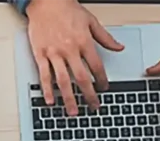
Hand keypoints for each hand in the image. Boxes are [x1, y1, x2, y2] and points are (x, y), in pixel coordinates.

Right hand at [26, 0, 122, 115]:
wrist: (46, 2)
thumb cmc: (67, 9)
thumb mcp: (91, 21)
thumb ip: (105, 37)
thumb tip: (118, 48)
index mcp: (84, 42)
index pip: (96, 66)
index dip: (102, 80)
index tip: (104, 88)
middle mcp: (69, 50)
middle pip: (82, 78)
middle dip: (89, 95)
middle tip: (93, 106)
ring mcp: (54, 54)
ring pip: (63, 81)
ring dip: (69, 98)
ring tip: (73, 111)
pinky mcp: (40, 54)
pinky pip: (44, 75)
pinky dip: (47, 90)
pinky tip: (51, 100)